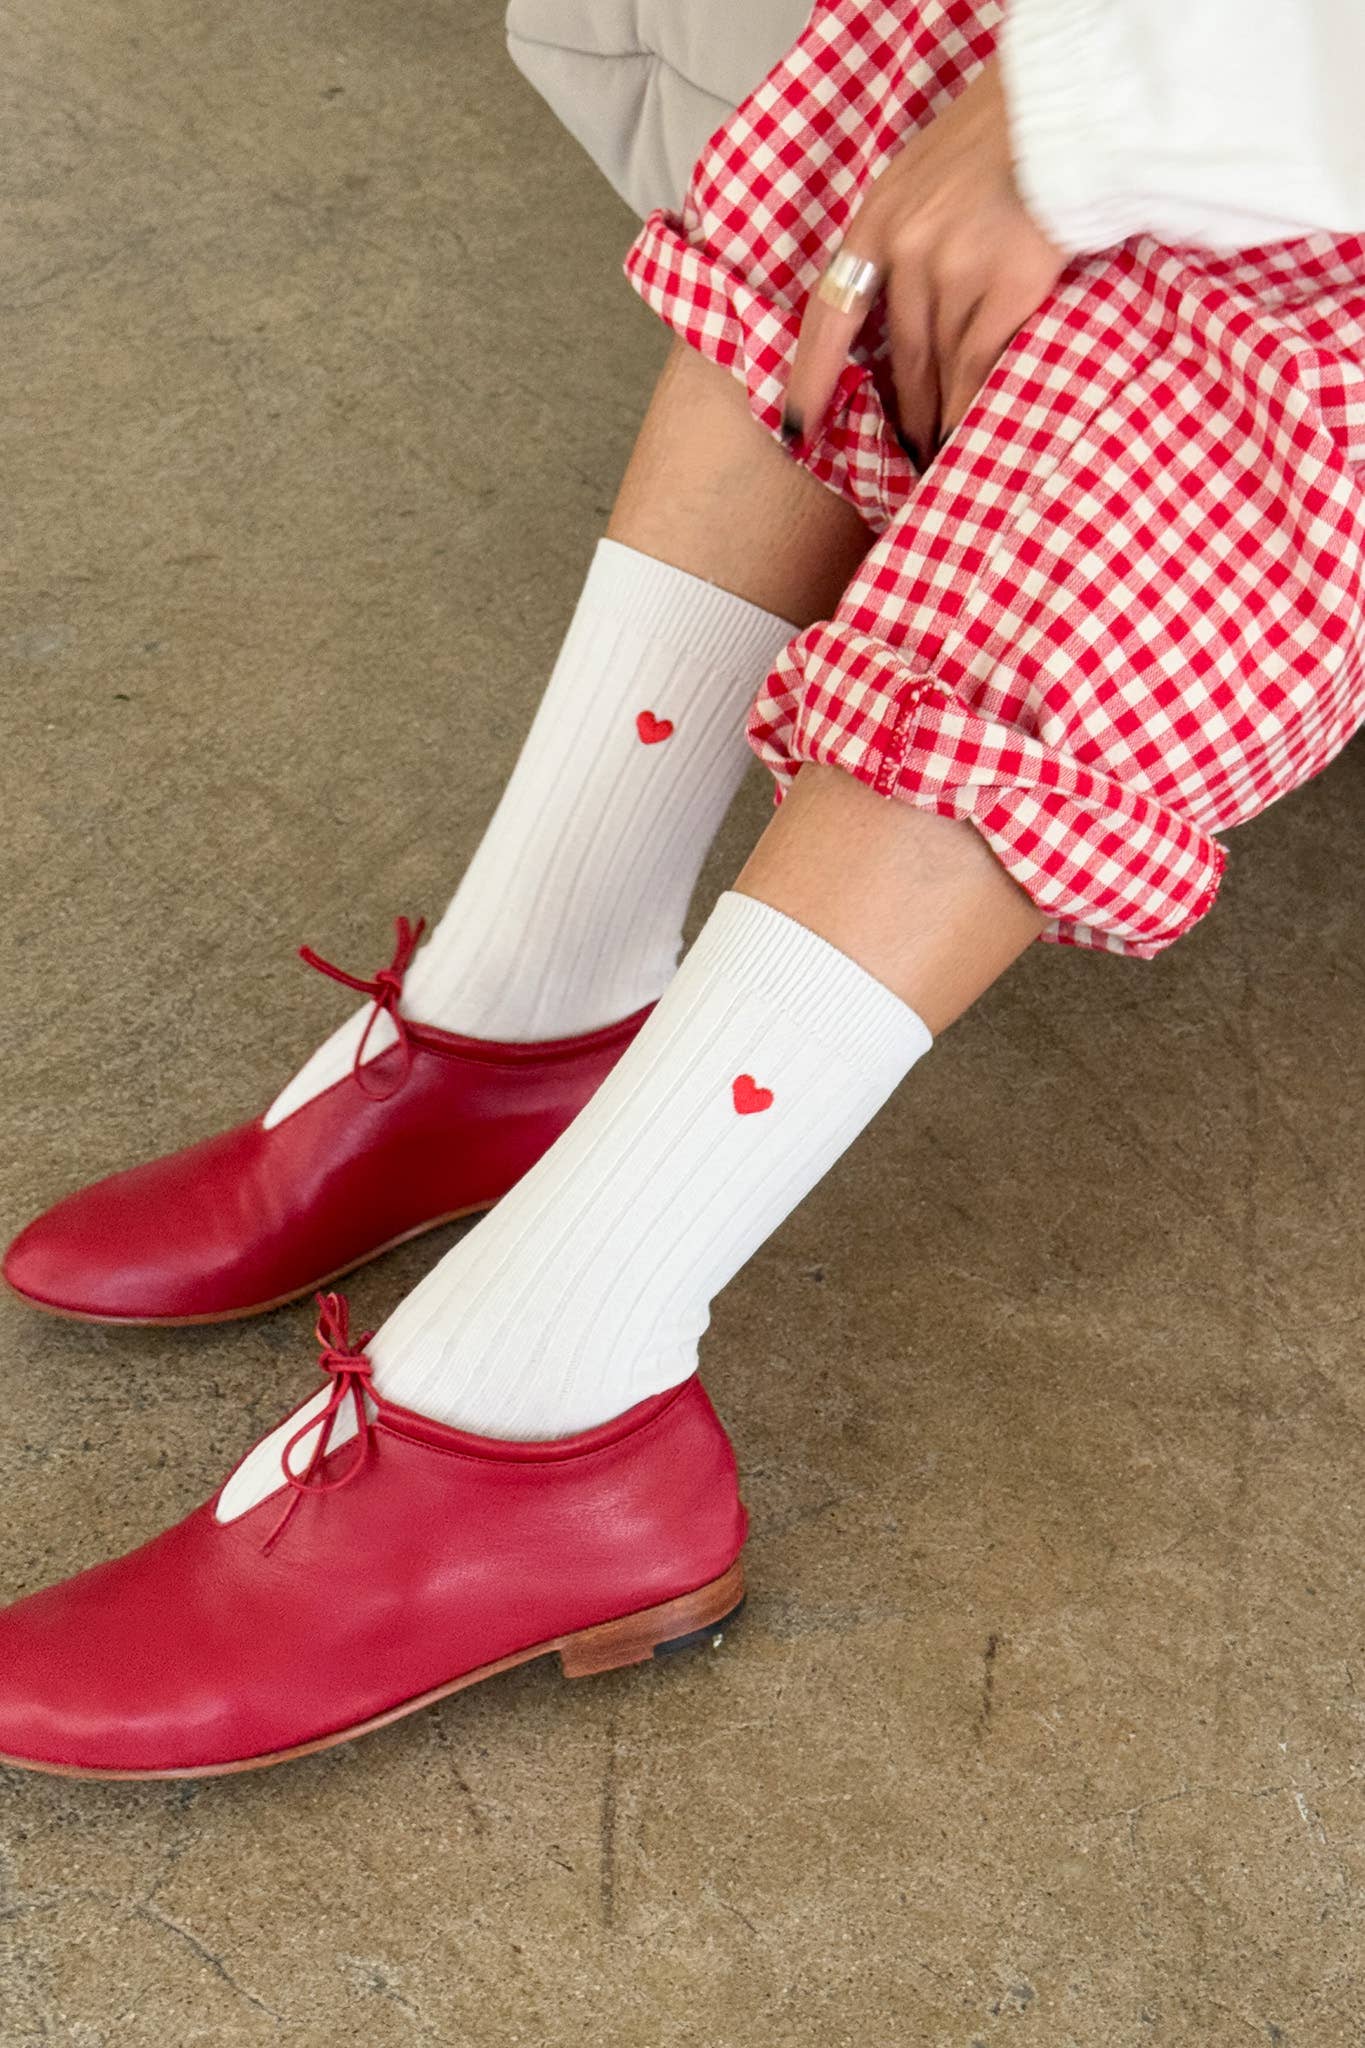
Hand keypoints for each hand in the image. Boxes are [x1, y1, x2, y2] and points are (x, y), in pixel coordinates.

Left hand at [783, 59, 1066, 470]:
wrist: (1063, 110)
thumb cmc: (999, 134)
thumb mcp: (923, 174)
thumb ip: (902, 233)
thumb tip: (895, 300)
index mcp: (877, 220)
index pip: (830, 313)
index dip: (813, 375)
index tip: (800, 425)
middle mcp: (907, 250)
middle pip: (899, 355)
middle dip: (901, 411)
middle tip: (903, 452)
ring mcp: (956, 270)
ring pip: (938, 368)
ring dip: (936, 417)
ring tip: (938, 451)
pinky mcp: (1008, 286)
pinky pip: (979, 365)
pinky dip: (971, 404)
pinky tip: (969, 430)